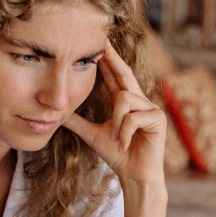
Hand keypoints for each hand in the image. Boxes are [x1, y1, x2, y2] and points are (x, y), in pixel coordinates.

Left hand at [62, 41, 165, 185]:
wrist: (134, 176)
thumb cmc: (118, 155)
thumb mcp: (92, 134)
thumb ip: (77, 122)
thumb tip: (57, 113)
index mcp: (126, 102)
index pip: (115, 76)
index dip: (107, 59)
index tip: (97, 44)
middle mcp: (141, 101)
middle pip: (124, 73)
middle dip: (112, 57)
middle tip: (102, 40)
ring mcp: (151, 108)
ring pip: (124, 99)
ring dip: (116, 122)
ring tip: (117, 139)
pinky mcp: (158, 119)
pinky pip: (133, 117)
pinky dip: (125, 133)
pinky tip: (125, 146)